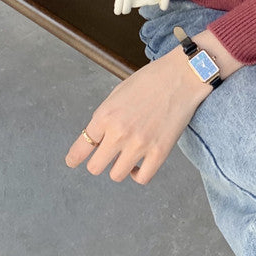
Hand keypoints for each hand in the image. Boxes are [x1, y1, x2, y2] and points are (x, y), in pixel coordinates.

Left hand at [65, 42, 225, 184]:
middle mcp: (119, 134)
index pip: (81, 147)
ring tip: (125, 157)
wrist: (182, 76)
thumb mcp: (118, 93)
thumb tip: (97, 136)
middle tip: (105, 156)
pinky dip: (137, 175)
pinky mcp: (160, 152)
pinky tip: (138, 165)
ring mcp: (140, 145)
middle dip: (98, 162)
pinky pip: (141, 178)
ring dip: (118, 168)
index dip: (74, 157)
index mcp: (105, 116)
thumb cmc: (151, 80)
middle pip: (95, 167)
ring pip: (116, 175)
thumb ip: (105, 116)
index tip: (73, 161)